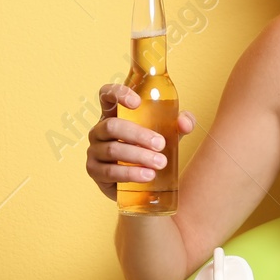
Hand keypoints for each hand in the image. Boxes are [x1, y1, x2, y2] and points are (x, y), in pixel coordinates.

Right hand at [85, 84, 195, 201]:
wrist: (141, 186)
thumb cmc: (150, 151)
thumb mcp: (167, 134)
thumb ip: (179, 124)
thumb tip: (185, 123)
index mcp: (113, 114)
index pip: (106, 95)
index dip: (117, 93)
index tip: (137, 102)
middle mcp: (100, 130)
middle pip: (112, 126)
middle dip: (138, 134)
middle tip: (160, 144)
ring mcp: (94, 151)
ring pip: (113, 150)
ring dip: (138, 156)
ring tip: (160, 163)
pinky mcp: (95, 172)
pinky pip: (110, 172)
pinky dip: (130, 173)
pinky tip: (147, 175)